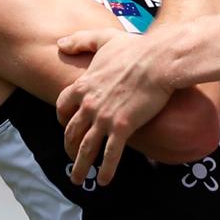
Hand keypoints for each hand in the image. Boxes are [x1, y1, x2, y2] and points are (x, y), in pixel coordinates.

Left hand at [55, 27, 178, 185]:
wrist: (159, 61)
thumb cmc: (136, 49)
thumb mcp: (104, 38)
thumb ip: (81, 40)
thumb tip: (60, 43)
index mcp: (84, 85)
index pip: (63, 106)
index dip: (63, 118)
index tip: (66, 126)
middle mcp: (89, 104)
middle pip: (71, 132)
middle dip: (69, 148)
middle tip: (71, 159)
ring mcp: (104, 117)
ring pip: (86, 148)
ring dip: (80, 167)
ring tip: (77, 180)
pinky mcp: (122, 127)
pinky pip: (110, 154)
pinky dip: (106, 169)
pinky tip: (104, 180)